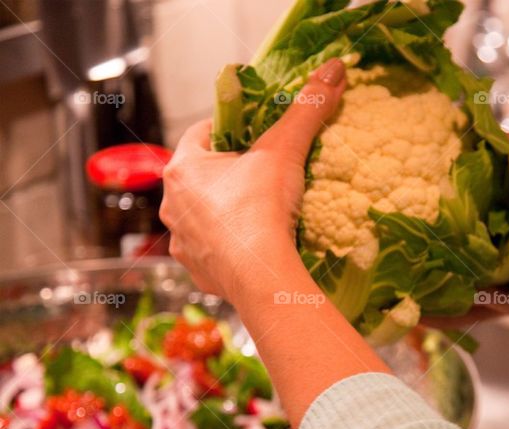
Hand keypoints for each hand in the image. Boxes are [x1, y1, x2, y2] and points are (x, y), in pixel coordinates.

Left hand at [160, 59, 346, 301]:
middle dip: (229, 173)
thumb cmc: (261, 209)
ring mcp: (182, 242)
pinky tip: (254, 249)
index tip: (255, 134)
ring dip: (225, 213)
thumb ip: (307, 109)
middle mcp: (172, 204)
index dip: (229, 128)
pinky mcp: (198, 272)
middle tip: (264, 173)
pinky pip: (211, 253)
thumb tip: (334, 69)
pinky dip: (229, 248)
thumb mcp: (285, 151)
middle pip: (201, 177)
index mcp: (183, 168)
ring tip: (260, 214)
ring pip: (203, 217)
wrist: (261, 277)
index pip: (201, 132)